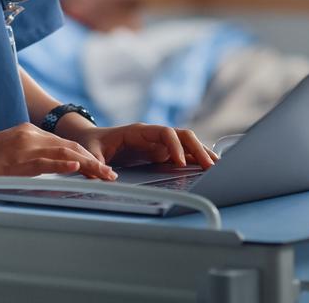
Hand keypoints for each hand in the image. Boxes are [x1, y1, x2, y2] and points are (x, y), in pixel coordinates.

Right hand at [0, 123, 116, 184]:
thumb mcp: (7, 154)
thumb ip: (27, 157)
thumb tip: (46, 166)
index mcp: (26, 132)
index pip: (63, 142)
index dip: (85, 155)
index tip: (99, 167)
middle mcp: (27, 134)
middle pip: (68, 145)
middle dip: (92, 160)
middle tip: (110, 174)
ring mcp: (21, 146)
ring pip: (62, 152)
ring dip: (87, 165)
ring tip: (104, 174)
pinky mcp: (15, 160)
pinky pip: (44, 161)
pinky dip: (62, 163)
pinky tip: (77, 166)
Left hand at [68, 123, 217, 169]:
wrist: (90, 140)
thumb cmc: (92, 143)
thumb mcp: (91, 151)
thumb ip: (97, 164)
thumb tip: (108, 176)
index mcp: (138, 132)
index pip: (164, 133)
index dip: (173, 146)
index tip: (179, 162)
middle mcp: (153, 136)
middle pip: (182, 136)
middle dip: (197, 149)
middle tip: (210, 166)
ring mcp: (159, 144)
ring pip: (187, 144)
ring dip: (201, 153)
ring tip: (218, 167)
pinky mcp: (161, 154)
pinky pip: (183, 154)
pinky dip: (196, 160)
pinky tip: (208, 168)